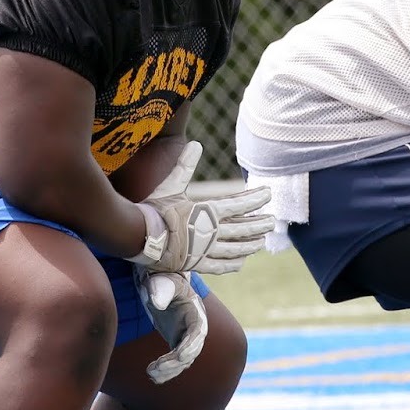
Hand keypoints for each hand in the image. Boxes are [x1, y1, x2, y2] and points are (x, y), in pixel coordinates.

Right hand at [130, 140, 274, 273]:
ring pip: (234, 248)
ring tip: (262, 242)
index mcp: (206, 212)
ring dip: (250, 244)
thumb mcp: (170, 185)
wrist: (137, 236)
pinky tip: (241, 262)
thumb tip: (195, 143)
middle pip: (241, 228)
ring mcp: (204, 250)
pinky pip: (219, 266)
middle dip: (258, 224)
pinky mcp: (195, 264)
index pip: (238, 205)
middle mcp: (210, 232)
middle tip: (273, 221)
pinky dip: (232, 264)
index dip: (254, 199)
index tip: (268, 194)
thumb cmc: (153, 210)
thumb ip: (184, 165)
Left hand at [136, 269, 207, 383]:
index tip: (178, 357)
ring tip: (152, 375)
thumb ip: (160, 289)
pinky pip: (175, 362)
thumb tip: (157, 304)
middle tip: (156, 370)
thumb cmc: (162, 279)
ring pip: (183, 362)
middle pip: (191, 352)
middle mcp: (195, 329)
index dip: (189, 347)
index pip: (197, 334)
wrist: (160, 283)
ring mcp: (187, 337)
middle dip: (175, 364)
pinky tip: (153, 376)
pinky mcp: (177, 343)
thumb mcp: (162, 281)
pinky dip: (165, 371)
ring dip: (169, 371)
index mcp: (196, 313)